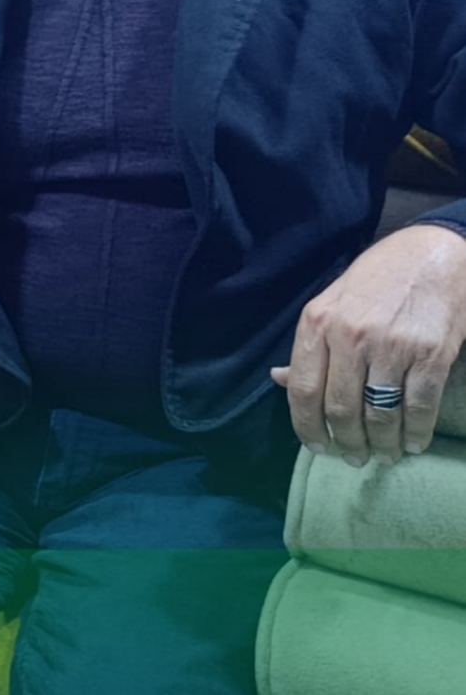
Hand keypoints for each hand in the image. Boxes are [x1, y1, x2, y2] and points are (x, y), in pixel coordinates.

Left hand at [273, 223, 465, 464]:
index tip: (318, 448)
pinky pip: (419, 405)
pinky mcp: (432, 354)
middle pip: (340, 409)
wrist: (433, 254)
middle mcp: (350, 336)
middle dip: (347, 443)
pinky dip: (415, 432)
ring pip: (379, 413)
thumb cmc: (377, 280)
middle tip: (354, 458)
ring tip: (383, 455)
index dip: (307, 428)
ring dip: (381, 444)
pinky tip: (412, 444)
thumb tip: (280, 380)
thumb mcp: (331, 303)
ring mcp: (392, 346)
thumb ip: (309, 345)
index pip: (302, 391)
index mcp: (317, 324)